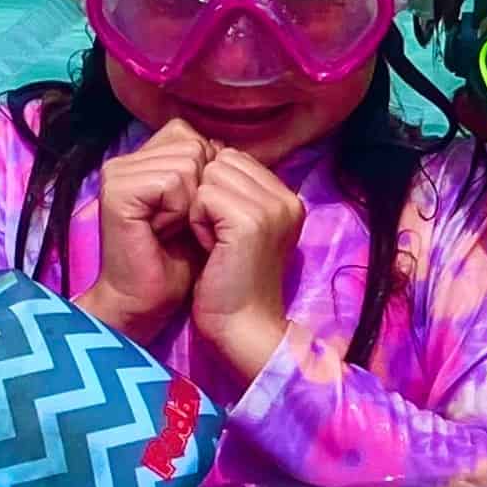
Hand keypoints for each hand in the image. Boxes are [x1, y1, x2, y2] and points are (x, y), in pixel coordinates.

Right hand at [88, 127, 214, 350]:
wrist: (148, 300)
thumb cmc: (180, 259)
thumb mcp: (201, 207)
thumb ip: (207, 172)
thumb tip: (223, 146)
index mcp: (143, 159)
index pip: (192, 136)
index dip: (207, 176)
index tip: (193, 215)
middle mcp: (126, 160)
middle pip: (194, 146)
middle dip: (201, 190)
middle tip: (181, 226)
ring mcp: (118, 172)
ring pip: (187, 162)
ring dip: (192, 203)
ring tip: (171, 230)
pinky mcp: (117, 190)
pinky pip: (172, 181)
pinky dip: (178, 210)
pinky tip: (161, 232)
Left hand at [180, 148, 306, 378]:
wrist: (244, 328)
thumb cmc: (232, 284)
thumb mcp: (243, 230)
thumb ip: (236, 194)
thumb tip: (209, 159)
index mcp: (288, 198)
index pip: (235, 158)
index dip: (216, 190)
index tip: (223, 230)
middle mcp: (287, 197)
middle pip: (223, 161)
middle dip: (208, 195)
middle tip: (217, 237)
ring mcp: (271, 208)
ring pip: (211, 175)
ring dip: (200, 207)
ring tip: (214, 242)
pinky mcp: (250, 221)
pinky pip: (203, 196)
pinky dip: (197, 221)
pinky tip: (210, 248)